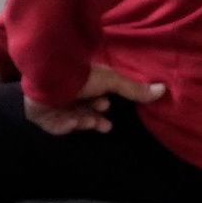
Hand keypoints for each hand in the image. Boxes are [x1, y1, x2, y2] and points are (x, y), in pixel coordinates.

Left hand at [24, 60, 166, 137]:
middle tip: (102, 124)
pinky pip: (53, 126)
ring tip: (87, 121)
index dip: (100, 107)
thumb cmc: (81, 76)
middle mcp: (65, 94)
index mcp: (79, 84)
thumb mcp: (112, 81)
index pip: (91, 100)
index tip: (107, 107)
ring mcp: (50, 105)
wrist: (50, 77)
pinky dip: (64, 126)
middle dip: (94, 119)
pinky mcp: (38, 115)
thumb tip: (163, 89)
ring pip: (70, 120)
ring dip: (82, 122)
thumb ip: (134, 89)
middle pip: (82, 112)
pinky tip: (71, 120)